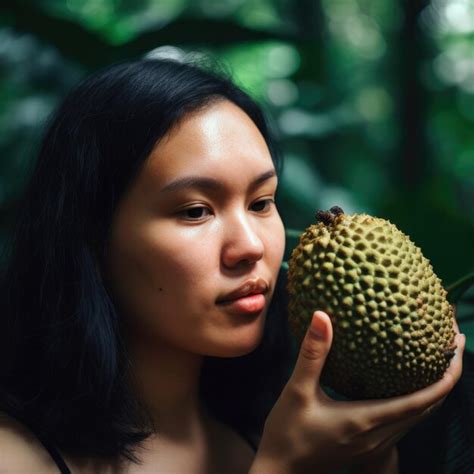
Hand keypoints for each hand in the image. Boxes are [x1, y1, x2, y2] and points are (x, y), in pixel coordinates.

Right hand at [250, 310, 464, 473]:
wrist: (281, 471)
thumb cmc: (287, 433)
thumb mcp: (297, 390)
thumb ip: (313, 354)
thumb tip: (321, 316)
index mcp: (366, 420)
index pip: (422, 401)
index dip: (446, 376)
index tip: (456, 347)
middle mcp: (378, 436)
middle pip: (429, 409)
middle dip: (447, 377)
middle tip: (452, 345)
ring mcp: (375, 444)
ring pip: (419, 418)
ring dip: (434, 391)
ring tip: (437, 361)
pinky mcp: (368, 446)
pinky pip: (404, 422)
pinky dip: (416, 402)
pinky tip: (406, 385)